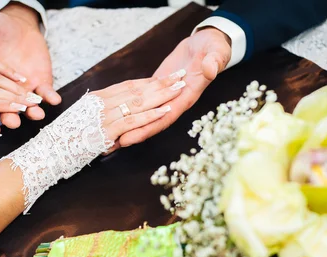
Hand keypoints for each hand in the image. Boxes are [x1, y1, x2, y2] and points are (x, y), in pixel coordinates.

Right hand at [0, 3, 60, 129]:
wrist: (19, 25)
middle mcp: (4, 90)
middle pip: (4, 106)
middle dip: (8, 114)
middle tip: (11, 121)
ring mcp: (23, 90)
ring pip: (26, 105)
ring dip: (31, 111)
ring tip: (34, 114)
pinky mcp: (40, 83)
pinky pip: (46, 93)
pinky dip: (50, 96)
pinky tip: (54, 99)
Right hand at [3, 72, 185, 212]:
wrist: (48, 154)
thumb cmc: (65, 142)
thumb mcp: (85, 124)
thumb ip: (101, 118)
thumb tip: (116, 121)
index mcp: (97, 99)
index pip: (129, 85)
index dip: (150, 81)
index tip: (167, 75)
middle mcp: (101, 103)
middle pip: (138, 89)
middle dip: (162, 82)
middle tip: (182, 75)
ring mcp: (104, 116)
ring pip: (139, 101)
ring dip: (163, 94)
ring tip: (181, 88)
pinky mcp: (106, 130)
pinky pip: (134, 120)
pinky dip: (152, 114)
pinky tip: (167, 109)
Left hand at [118, 27, 230, 146]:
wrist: (209, 43)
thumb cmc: (215, 48)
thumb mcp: (217, 53)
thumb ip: (213, 63)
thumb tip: (209, 70)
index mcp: (187, 96)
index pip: (165, 117)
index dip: (147, 128)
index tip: (128, 138)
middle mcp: (175, 100)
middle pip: (151, 120)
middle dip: (131, 132)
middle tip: (109, 143)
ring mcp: (166, 95)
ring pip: (145, 112)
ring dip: (128, 123)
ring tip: (109, 133)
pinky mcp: (157, 86)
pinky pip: (143, 99)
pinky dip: (130, 107)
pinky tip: (116, 110)